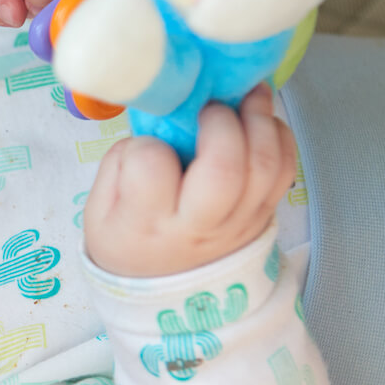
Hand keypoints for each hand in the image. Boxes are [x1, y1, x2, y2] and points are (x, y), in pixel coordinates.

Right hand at [83, 85, 296, 277]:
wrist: (164, 289)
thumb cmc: (126, 240)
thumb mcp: (99, 211)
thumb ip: (120, 163)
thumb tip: (158, 124)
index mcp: (147, 222)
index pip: (150, 166)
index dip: (148, 143)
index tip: (146, 143)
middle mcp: (199, 224)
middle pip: (225, 167)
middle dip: (222, 122)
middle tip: (210, 104)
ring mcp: (239, 221)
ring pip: (265, 165)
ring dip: (260, 119)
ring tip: (246, 94)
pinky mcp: (263, 215)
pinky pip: (285, 170)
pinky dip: (280, 137)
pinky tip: (261, 121)